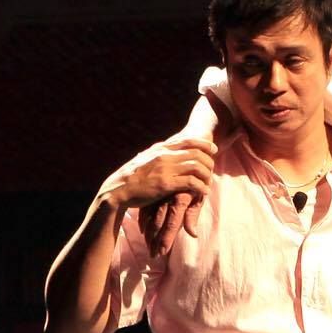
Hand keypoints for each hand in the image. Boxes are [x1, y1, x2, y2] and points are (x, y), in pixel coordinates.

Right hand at [143, 92, 233, 255]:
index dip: (205, 144)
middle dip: (209, 161)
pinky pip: (192, 183)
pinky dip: (201, 187)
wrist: (117, 190)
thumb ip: (159, 154)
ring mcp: (165, 169)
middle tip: (212, 170)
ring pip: (197, 167)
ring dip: (207, 175)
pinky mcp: (166, 184)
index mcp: (160, 149)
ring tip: (208, 182)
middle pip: (197, 153)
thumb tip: (168, 149)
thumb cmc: (132, 177)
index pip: (188, 140)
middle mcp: (164, 156)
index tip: (213, 149)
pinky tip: (204, 192)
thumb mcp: (146, 159)